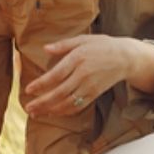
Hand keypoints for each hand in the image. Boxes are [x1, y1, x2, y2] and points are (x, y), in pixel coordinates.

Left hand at [22, 34, 153, 116]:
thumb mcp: (83, 39)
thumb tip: (45, 49)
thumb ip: (63, 45)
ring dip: (51, 110)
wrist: (125, 58)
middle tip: (28, 108)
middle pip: (60, 92)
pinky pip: (78, 106)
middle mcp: (84, 75)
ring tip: (36, 113)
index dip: (42, 84)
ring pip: (68, 103)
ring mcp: (90, 86)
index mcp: (78, 59)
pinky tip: (53, 113)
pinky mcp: (95, 94)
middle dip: (43, 102)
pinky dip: (65, 111)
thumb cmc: (101, 45)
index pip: (56, 75)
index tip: (28, 90)